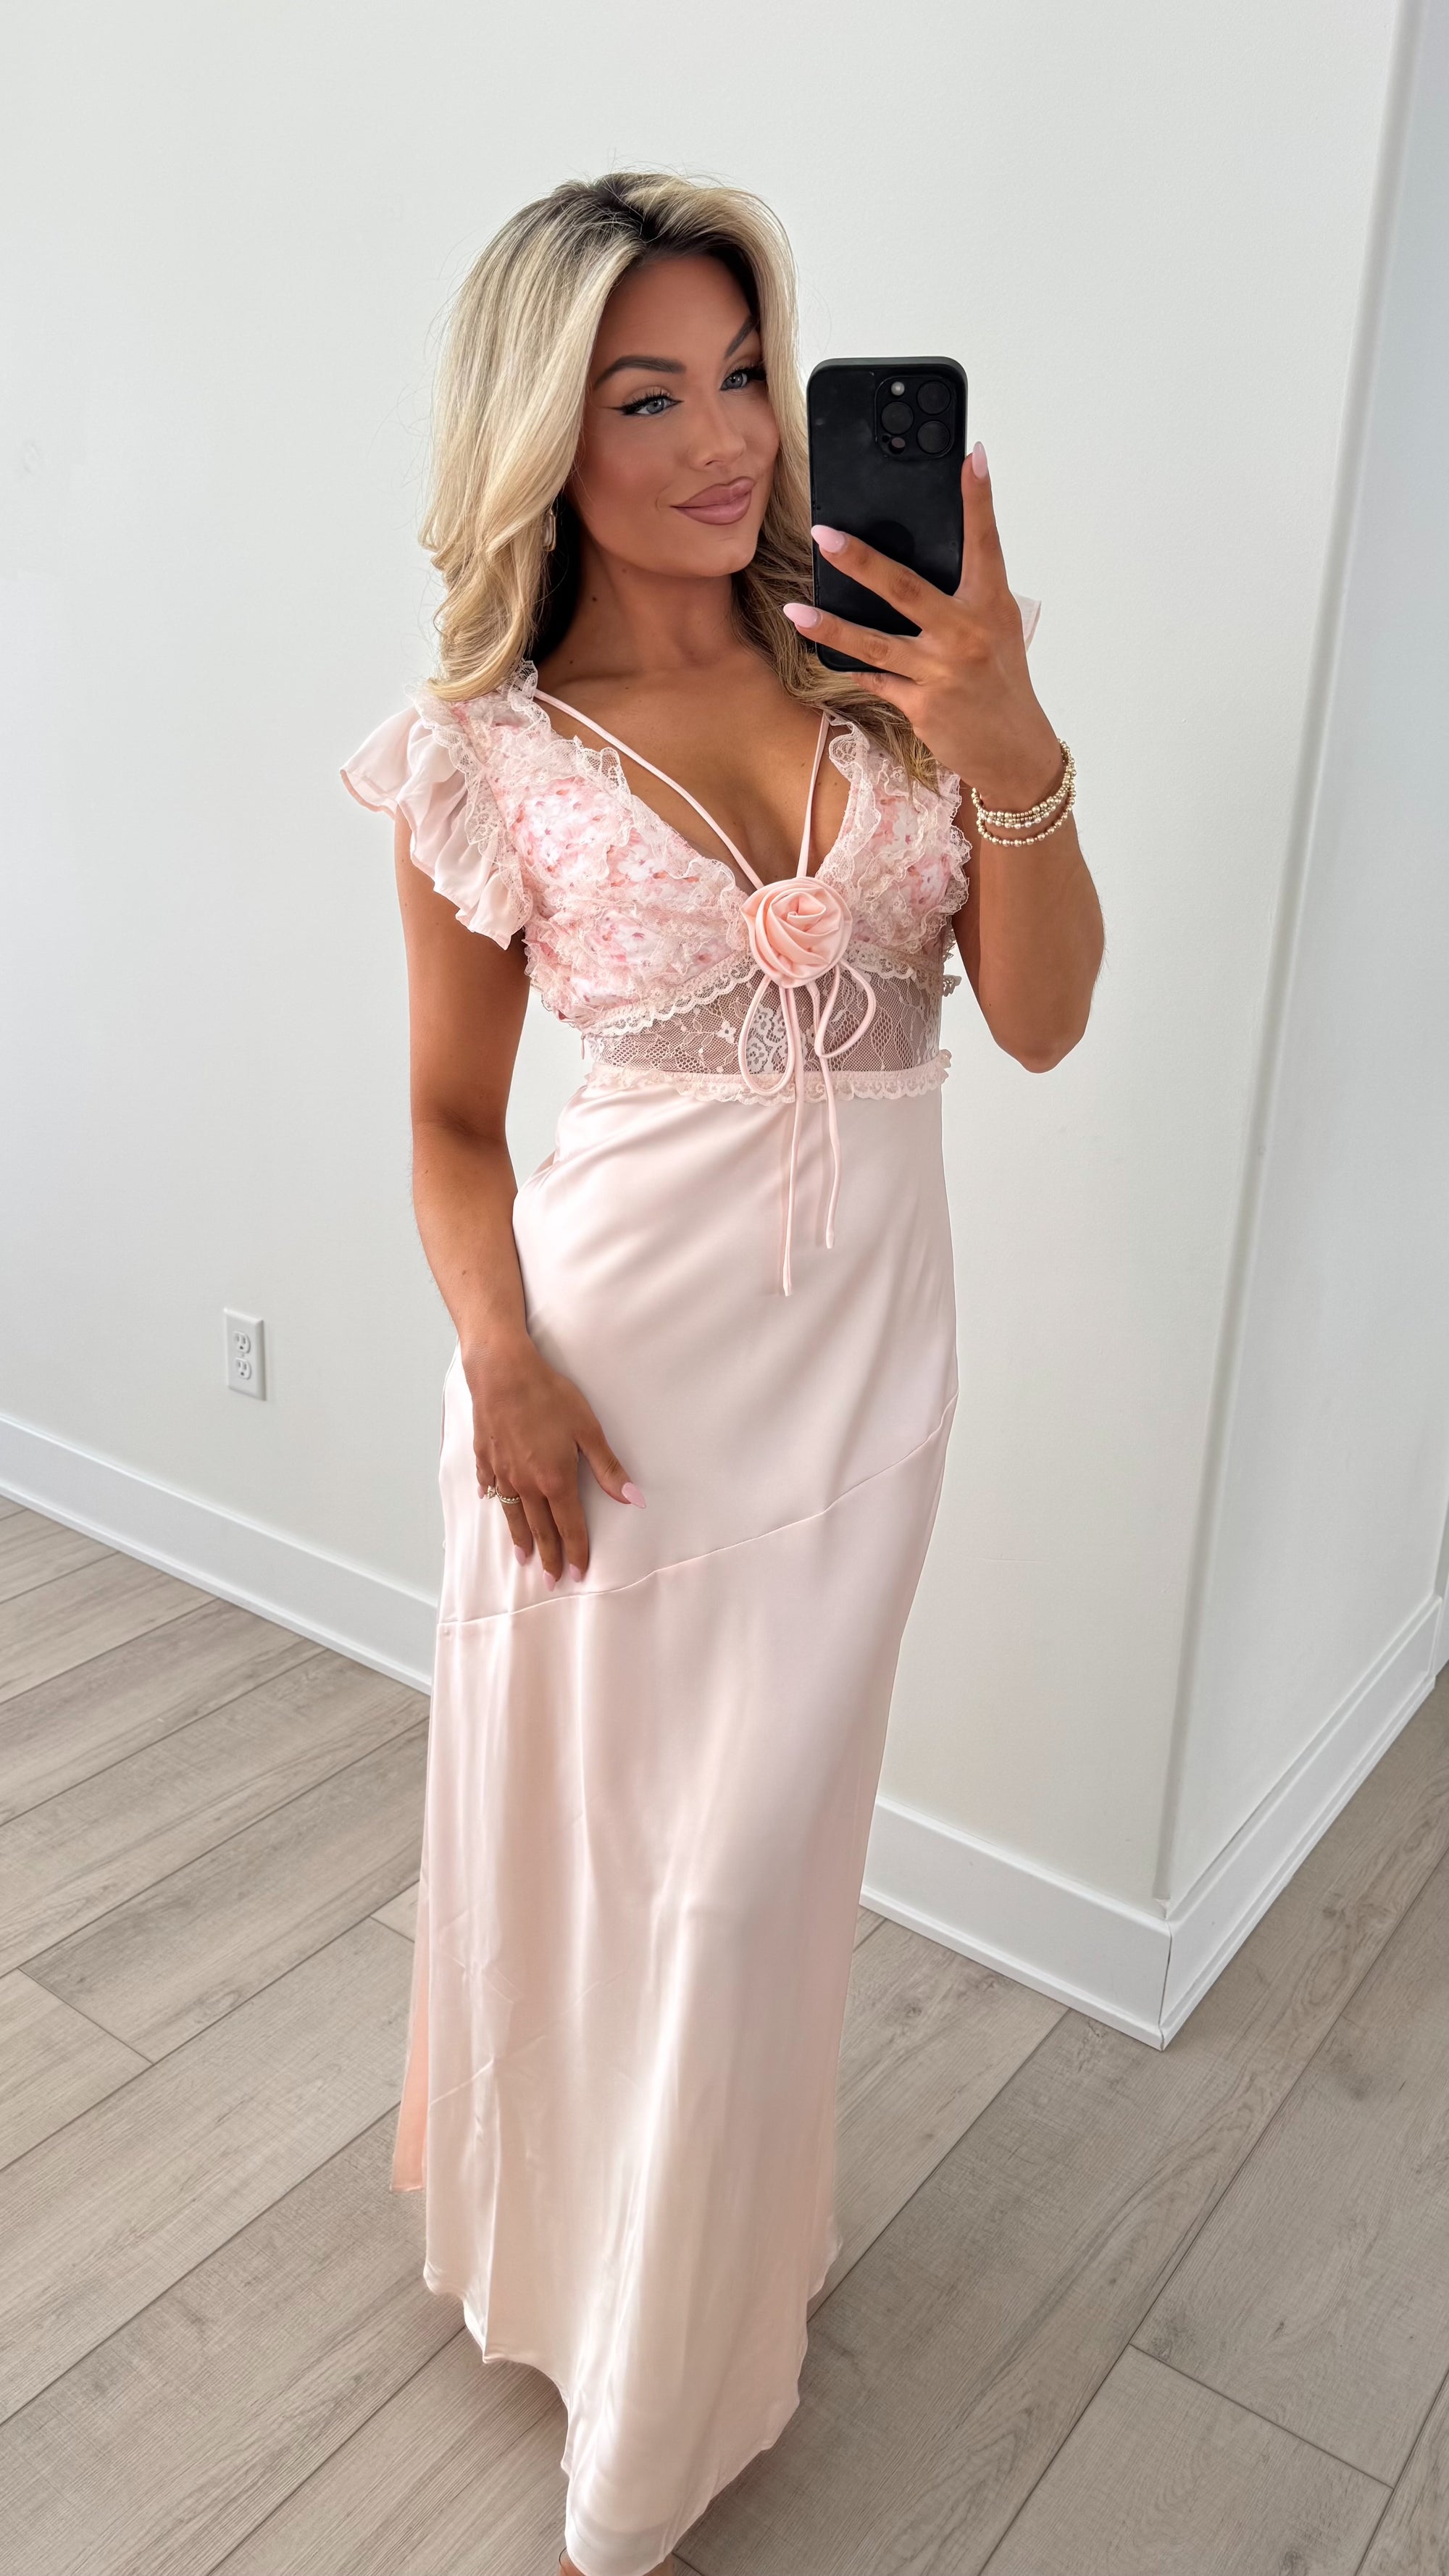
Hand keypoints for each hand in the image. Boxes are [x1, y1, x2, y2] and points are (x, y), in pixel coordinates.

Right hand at [463, 1338, 643, 1584]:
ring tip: (524, 1559)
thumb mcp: (587, 1429)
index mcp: (555, 1480)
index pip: (569, 1526)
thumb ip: (608, 1468)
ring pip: (512, 1515)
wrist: (502, 1372)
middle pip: (539, 1529)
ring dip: (520, 1539)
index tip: (578, 1573)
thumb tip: (632, 1497)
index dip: (575, 1551)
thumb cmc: (548, 1395)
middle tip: (551, 1581)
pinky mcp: (485, 1457)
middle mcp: (526, 1484)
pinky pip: (490, 1486)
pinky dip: (494, 1500)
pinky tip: (493, 1505)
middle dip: (548, 1557)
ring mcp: (502, 1472)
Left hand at [782, 443, 1061, 811]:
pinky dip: (852, 667)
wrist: (1013, 751)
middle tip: (825, 535)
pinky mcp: (920, 705)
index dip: (979, 498)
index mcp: (990, 605)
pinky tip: (825, 652)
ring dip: (831, 626)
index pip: (985, 542)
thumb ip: (961, 598)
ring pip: (874, 643)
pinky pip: (875, 680)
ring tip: (796, 611)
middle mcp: (965, 634)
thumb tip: (909, 565)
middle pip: (904, 589)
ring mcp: (940, 672)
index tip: (971, 456)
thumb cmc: (1000, 682)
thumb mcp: (994, 630)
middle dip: (861, 561)